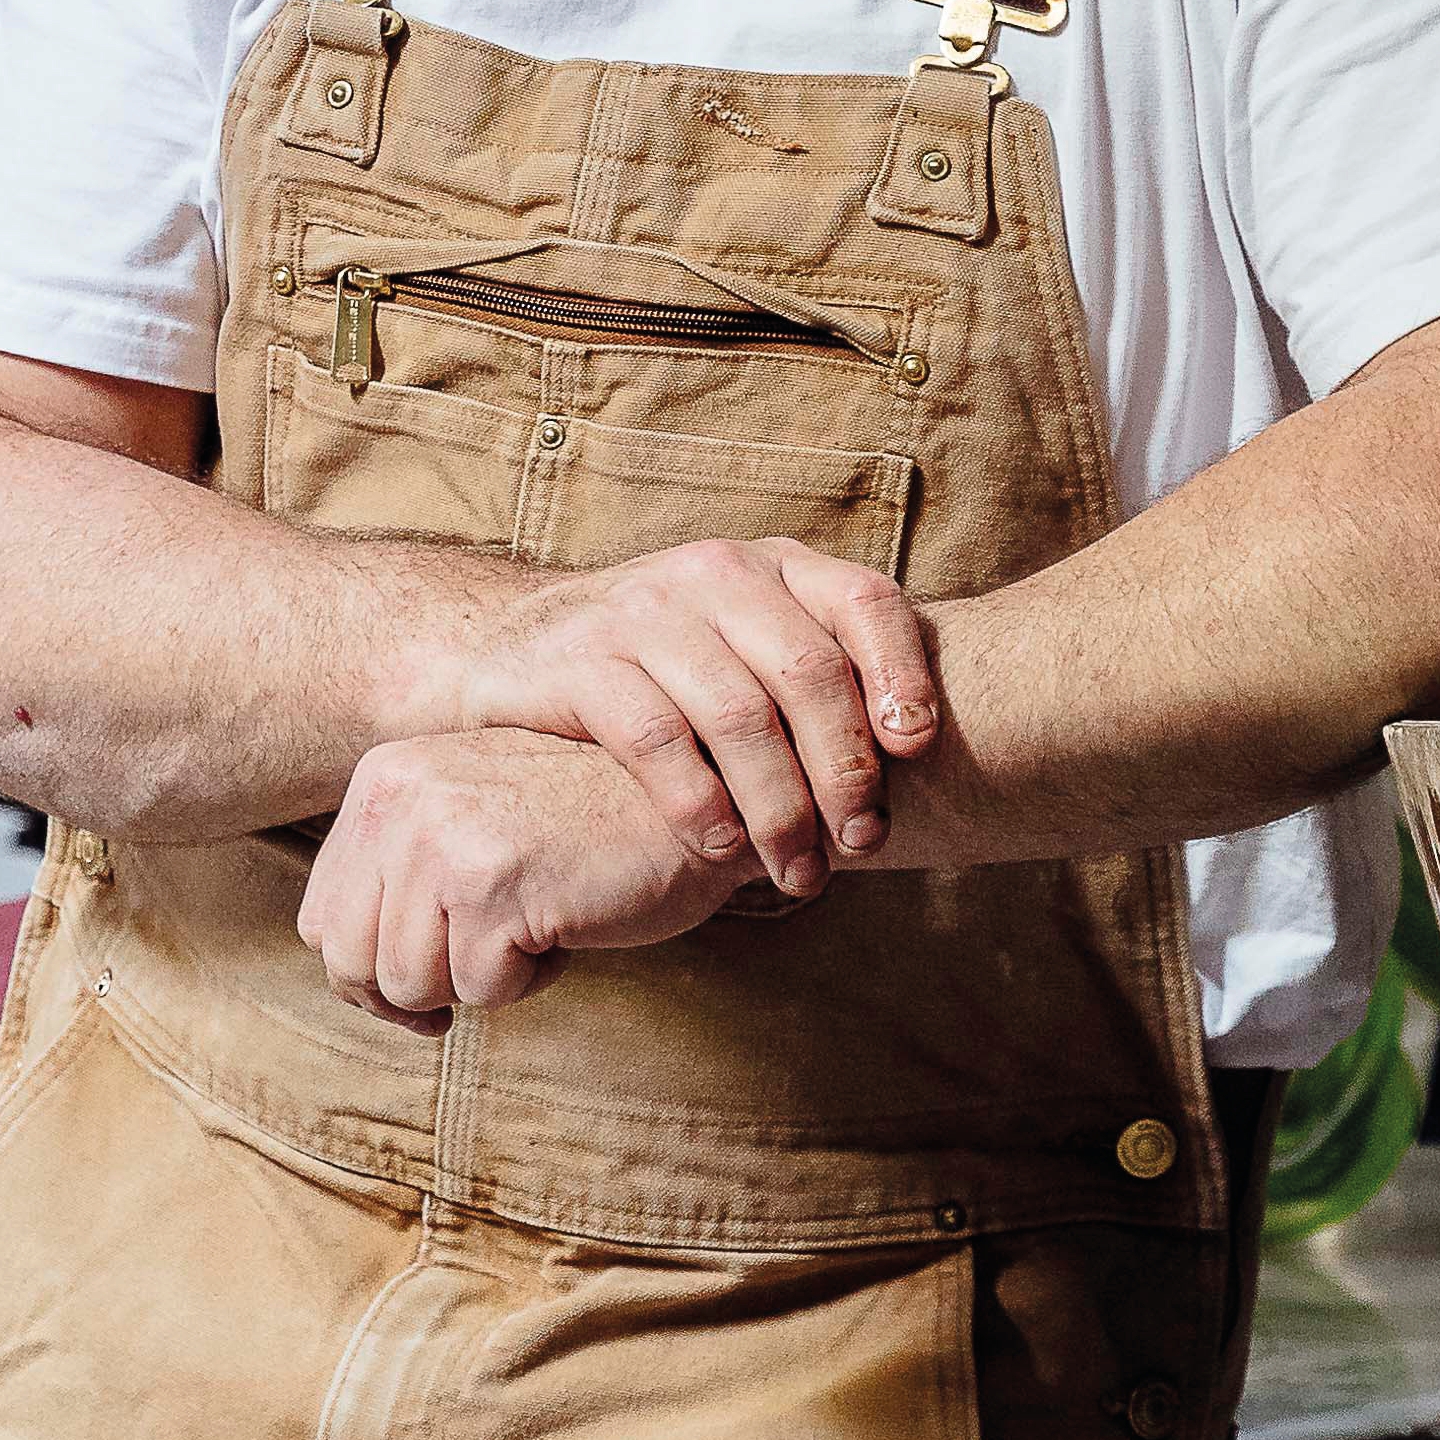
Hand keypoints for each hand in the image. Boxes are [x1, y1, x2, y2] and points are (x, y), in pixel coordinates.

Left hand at [299, 728, 752, 1027]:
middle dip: (413, 995)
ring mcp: (442, 839)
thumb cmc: (589, 822)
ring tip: (534, 929)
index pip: (320, 921)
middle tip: (484, 977)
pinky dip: (530, 981)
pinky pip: (481, 989)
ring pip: (411, 986)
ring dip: (479, 982)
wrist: (699, 794)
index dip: (368, 974)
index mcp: (382, 777)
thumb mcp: (473, 816)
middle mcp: (398, 798)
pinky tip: (566, 926)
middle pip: (352, 964)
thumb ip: (401, 868)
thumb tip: (345, 974)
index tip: (426, 987)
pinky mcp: (494, 886)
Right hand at [413, 537, 941, 901]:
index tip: (918, 750)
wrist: (513, 653)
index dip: (902, 672)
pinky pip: (656, 740)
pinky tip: (720, 851)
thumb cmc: (661, 675)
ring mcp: (643, 612)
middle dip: (845, 769)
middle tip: (862, 844)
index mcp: (772, 567)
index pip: (863, 601)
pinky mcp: (582, 660)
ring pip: (738, 714)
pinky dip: (699, 804)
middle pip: (808, 670)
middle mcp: (714, 575)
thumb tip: (926, 758)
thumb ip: (817, 682)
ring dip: (778, 807)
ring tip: (796, 871)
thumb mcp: (743, 652)